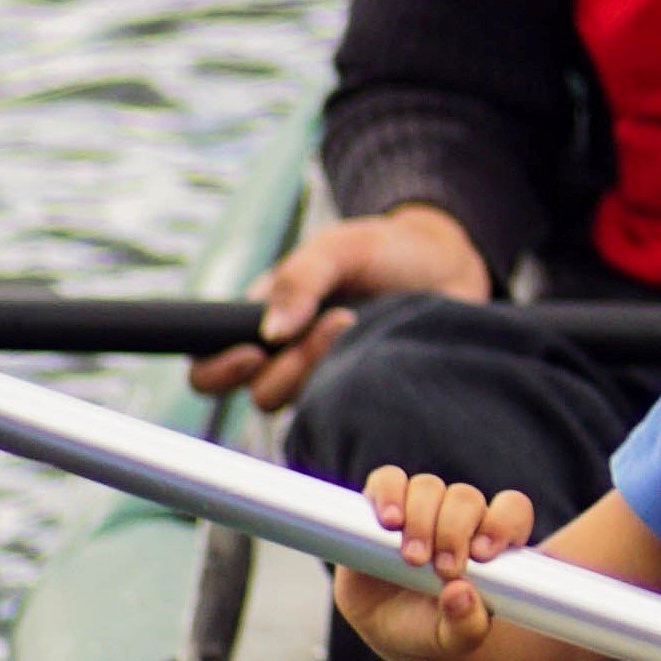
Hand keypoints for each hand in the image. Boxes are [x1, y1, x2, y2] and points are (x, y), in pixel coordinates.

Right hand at [187, 203, 490, 412]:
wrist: (451, 269)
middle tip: (333, 324)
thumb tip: (270, 333)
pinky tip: (377, 349)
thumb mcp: (340, 247)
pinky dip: (353, 386)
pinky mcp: (358, 396)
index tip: (255, 351)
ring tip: (358, 324)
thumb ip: (300, 279)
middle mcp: (285, 356)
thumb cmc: (387, 251)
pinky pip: (338, 412)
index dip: (218, 368)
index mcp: (263, 318)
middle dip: (289, 365)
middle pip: (255, 392)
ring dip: (323, 368)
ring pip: (297, 405)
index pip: (209, 362)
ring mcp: (323, 379)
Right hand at [327, 466, 534, 660]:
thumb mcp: (455, 640)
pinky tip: (389, 521)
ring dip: (421, 519)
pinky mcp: (381, 507)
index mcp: (490, 541)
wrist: (392, 633)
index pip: (511, 510)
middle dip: (454, 531)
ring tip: (412, 558)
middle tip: (442, 569)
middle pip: (466, 498)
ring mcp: (420, 509)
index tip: (482, 554)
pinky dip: (388, 494)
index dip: (501, 523)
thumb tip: (460, 593)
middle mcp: (457, 518)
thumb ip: (466, 625)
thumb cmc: (436, 630)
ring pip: (428, 487)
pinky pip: (387, 481)